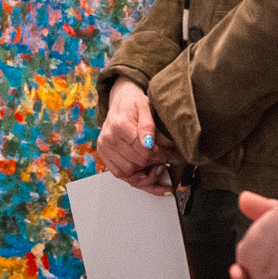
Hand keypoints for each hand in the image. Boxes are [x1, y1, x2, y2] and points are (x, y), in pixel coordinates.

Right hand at [95, 76, 178, 194]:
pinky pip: (120, 174)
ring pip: (129, 173)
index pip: (144, 151)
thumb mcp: (145, 107)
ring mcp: (104, 148)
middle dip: (157, 164)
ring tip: (159, 167)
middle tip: (169, 160)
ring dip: (147, 174)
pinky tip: (147, 173)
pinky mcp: (104, 155)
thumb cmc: (134, 103)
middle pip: (137, 163)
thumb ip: (148, 125)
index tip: (173, 154)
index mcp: (120, 126)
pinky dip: (136, 178)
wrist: (119, 100)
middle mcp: (108, 139)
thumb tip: (150, 144)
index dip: (162, 156)